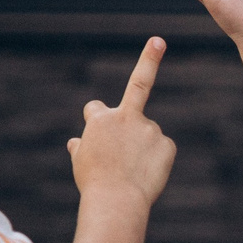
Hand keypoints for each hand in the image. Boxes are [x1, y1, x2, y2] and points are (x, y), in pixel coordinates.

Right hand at [69, 38, 177, 205]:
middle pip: (136, 90)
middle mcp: (125, 116)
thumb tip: (75, 143)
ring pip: (146, 136)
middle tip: (158, 42)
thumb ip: (82, 149)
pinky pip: (161, 150)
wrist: (117, 201)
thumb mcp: (81, 164)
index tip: (99, 107)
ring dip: (141, 150)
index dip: (95, 116)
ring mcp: (149, 128)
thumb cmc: (94, 184)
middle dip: (149, 60)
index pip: (95, 108)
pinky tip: (147, 175)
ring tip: (131, 173)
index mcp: (99, 118)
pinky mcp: (166, 143)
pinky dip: (156, 161)